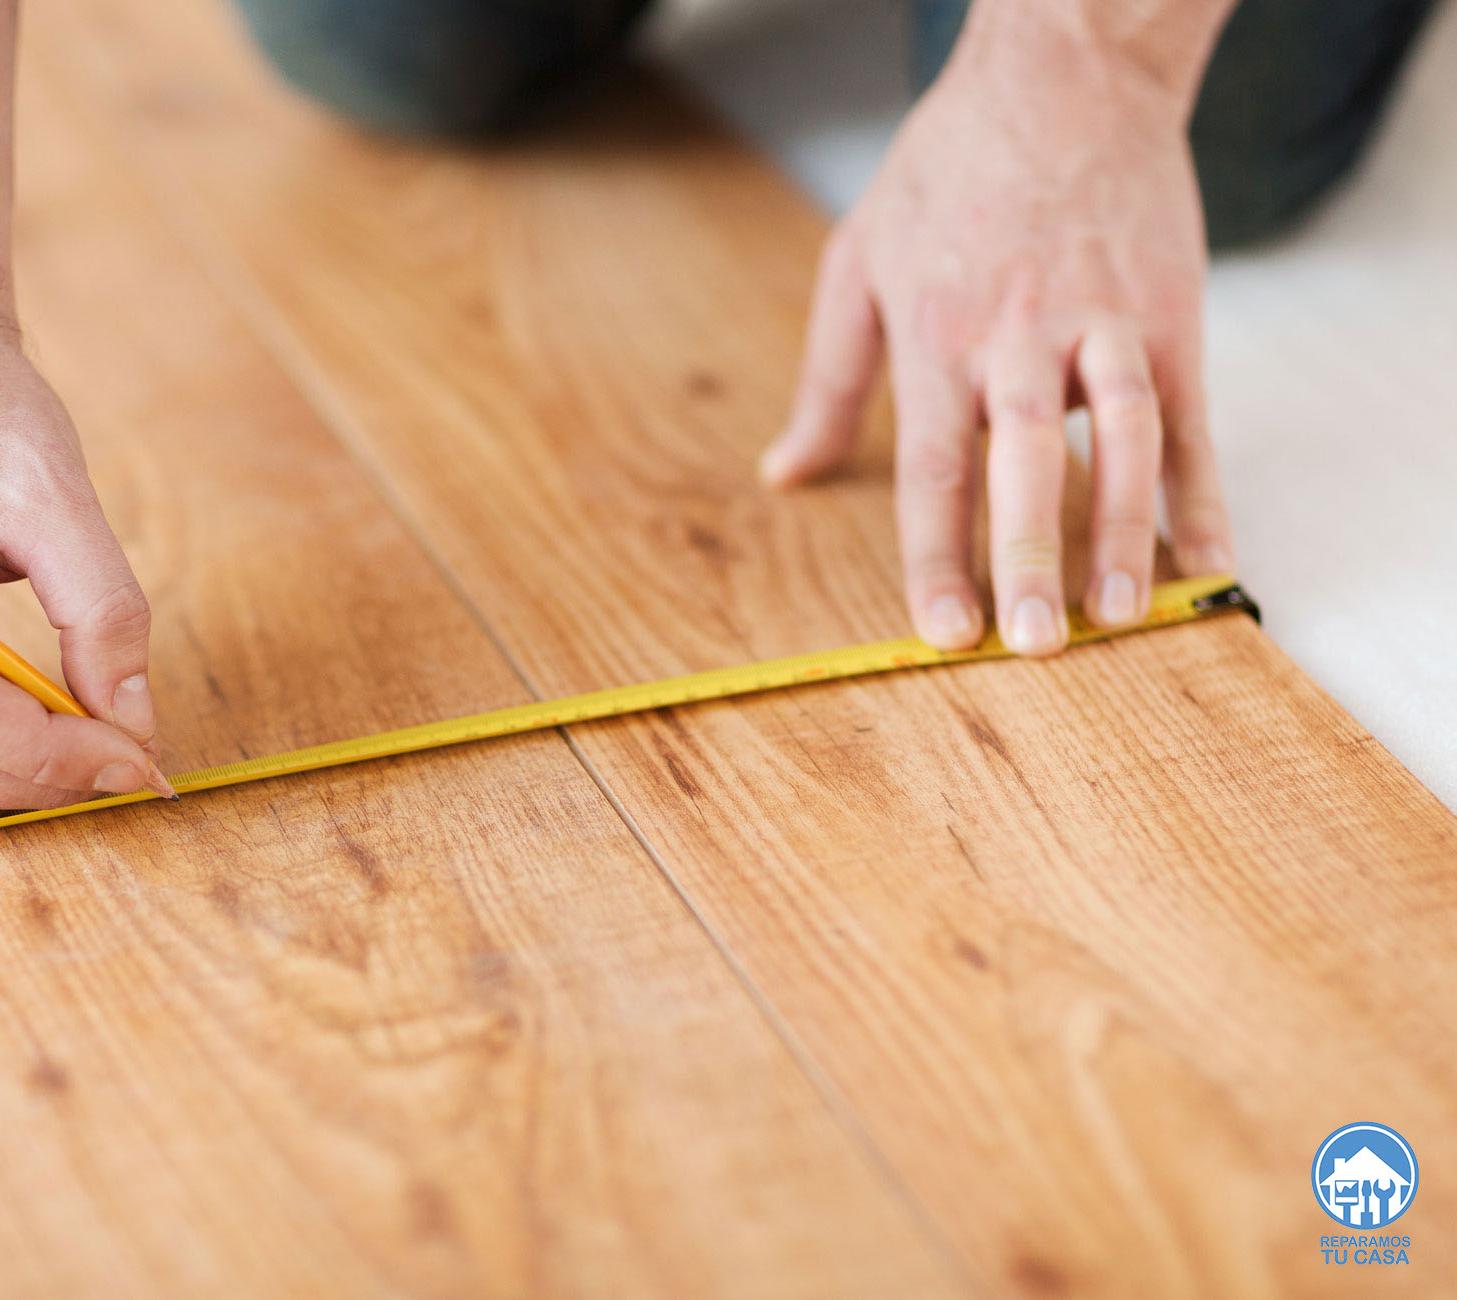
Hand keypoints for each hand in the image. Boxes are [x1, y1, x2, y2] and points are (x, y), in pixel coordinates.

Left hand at [761, 19, 1233, 653]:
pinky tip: (1211, 557)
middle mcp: (1019, 338)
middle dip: (1029, 556)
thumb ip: (827, 380)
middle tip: (1034, 643)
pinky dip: (1203, 489)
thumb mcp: (858, 263)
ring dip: (1127, 531)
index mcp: (937, 337)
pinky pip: (1190, 416)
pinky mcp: (1170, 313)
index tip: (944, 632)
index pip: (933, 469)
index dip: (937, 556)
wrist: (1062, 76)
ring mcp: (1104, 325)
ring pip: (1121, 439)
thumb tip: (783, 473)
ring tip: (1129, 613)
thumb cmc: (947, 172)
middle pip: (1023, 461)